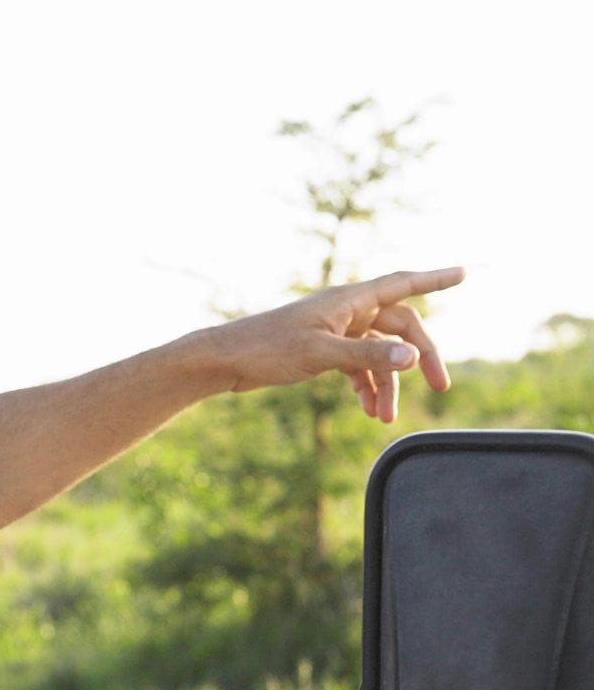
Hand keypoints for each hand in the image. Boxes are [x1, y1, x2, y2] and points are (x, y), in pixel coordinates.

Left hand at [209, 266, 463, 422]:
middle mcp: (345, 310)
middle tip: (440, 386)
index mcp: (348, 300)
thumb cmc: (267, 348)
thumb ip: (368, 356)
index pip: (402, 284)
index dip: (434, 279)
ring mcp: (334, 329)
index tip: (463, 272)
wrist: (225, 361)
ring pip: (378, 352)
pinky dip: (366, 386)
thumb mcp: (322, 354)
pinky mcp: (322, 349)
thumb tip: (413, 358)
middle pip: (399, 327)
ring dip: (387, 383)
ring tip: (386, 416)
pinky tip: (369, 409)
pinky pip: (357, 365)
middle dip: (420, 356)